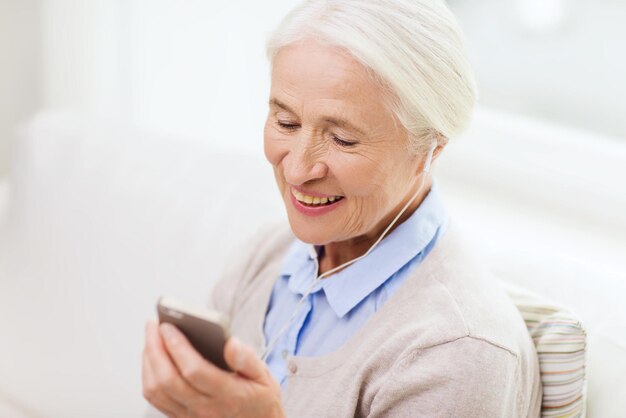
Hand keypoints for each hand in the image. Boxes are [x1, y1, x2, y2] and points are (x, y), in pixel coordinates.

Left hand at [142, 319, 284, 417]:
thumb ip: (248, 359)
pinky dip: (148, 374)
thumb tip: (230, 342)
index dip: (178, 347)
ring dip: (148, 360)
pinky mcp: (180, 417)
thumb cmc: (259, 398)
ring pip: (156, 390)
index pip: (195, 371)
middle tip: (153, 324)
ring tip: (151, 336)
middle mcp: (206, 409)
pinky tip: (152, 355)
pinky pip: (155, 398)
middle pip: (168, 380)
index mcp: (229, 396)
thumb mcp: (264, 377)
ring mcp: (190, 416)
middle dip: (155, 348)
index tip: (168, 326)